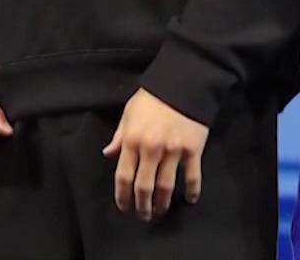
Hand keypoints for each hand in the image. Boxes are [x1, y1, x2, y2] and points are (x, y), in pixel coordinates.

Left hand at [103, 88, 207, 220]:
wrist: (182, 82)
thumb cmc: (152, 97)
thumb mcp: (129, 113)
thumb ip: (118, 136)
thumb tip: (107, 154)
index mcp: (131, 140)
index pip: (123, 175)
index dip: (122, 195)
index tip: (124, 207)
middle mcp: (150, 149)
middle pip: (143, 186)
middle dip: (142, 206)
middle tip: (143, 216)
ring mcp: (173, 150)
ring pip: (166, 186)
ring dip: (162, 203)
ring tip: (160, 211)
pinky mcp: (193, 149)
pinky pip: (192, 176)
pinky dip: (192, 191)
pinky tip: (191, 199)